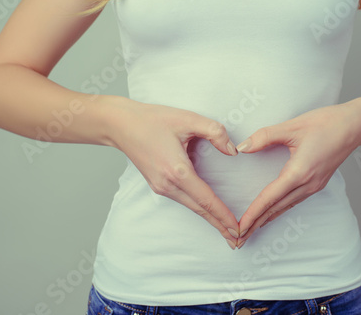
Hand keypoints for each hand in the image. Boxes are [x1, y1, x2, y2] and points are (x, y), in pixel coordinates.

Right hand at [107, 97, 240, 248]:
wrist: (120, 125)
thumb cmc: (153, 119)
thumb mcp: (188, 118)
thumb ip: (215, 132)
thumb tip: (233, 150)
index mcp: (177, 171)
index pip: (206, 200)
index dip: (223, 216)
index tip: (238, 229)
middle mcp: (168, 184)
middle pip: (200, 211)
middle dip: (220, 226)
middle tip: (239, 242)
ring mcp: (161, 187)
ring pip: (192, 207)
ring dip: (210, 219)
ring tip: (227, 231)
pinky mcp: (158, 185)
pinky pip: (183, 200)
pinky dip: (199, 209)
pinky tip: (208, 212)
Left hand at [235, 101, 360, 247]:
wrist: (356, 125)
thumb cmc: (326, 123)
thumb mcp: (292, 127)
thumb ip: (265, 137)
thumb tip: (242, 148)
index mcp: (299, 173)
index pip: (269, 198)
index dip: (252, 214)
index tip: (239, 228)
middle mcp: (307, 184)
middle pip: (275, 209)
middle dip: (255, 224)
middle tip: (238, 239)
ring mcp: (314, 185)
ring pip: (285, 207)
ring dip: (266, 219)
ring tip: (251, 230)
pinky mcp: (318, 183)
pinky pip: (294, 201)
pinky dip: (279, 209)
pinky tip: (272, 213)